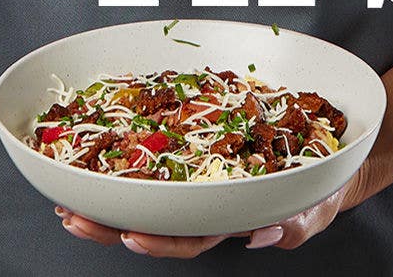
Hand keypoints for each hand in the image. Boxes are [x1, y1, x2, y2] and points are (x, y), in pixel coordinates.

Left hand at [54, 167, 365, 256]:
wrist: (325, 154)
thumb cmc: (322, 186)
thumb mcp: (319, 205)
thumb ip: (297, 223)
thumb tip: (260, 236)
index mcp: (230, 220)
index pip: (189, 238)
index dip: (159, 241)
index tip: (130, 236)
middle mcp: (205, 204)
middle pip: (153, 220)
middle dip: (111, 224)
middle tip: (73, 218)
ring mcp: (197, 178)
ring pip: (147, 193)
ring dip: (107, 195)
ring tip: (67, 193)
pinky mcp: (195, 150)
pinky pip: (157, 157)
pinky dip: (124, 155)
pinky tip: (96, 152)